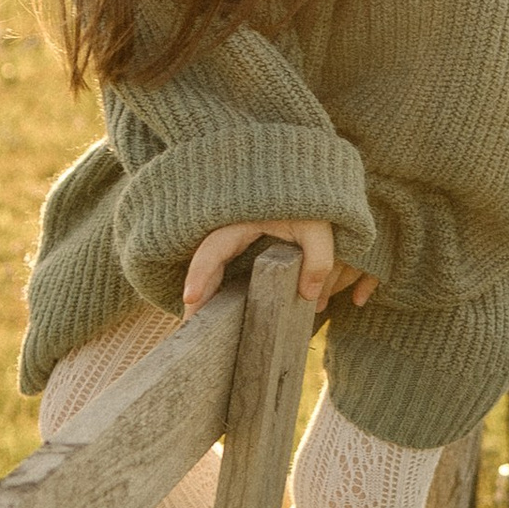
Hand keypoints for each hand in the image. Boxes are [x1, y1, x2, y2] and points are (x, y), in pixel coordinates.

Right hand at [179, 220, 377, 314]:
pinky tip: (223, 310)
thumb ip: (318, 260)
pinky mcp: (247, 246)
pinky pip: (227, 268)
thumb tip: (308, 296)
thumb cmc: (315, 202)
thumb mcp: (320, 227)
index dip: (199, 275)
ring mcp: (237, 238)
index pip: (213, 250)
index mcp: (241, 221)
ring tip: (201, 326)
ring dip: (207, 294)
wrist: (313, 179)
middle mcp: (232, 230)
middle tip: (189, 328)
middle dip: (197, 295)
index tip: (190, 298)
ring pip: (215, 267)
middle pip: (207, 264)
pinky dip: (221, 288)